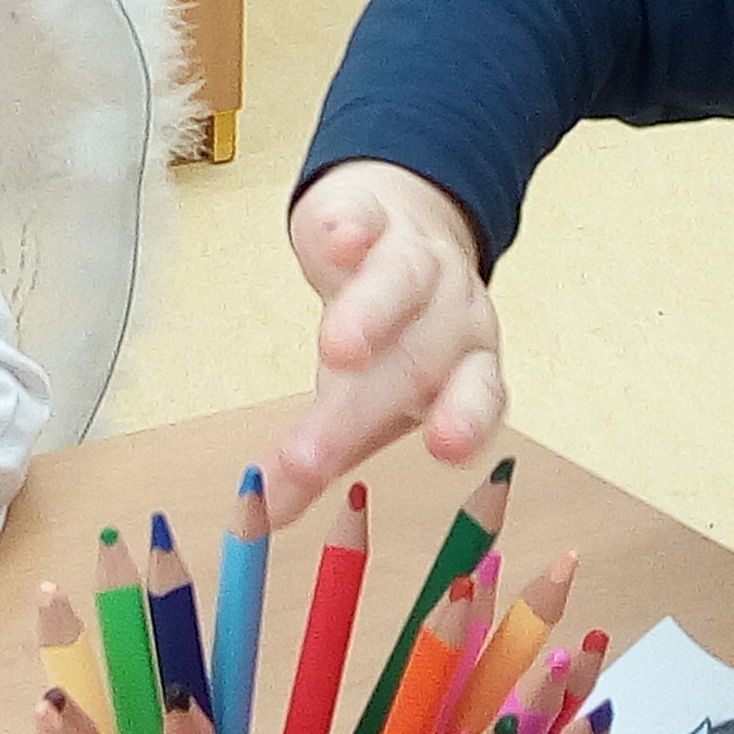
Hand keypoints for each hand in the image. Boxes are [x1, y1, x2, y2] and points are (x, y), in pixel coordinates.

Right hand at [262, 159, 504, 528]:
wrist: (395, 227)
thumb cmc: (387, 335)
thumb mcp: (362, 400)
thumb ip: (320, 457)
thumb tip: (259, 516)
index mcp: (463, 369)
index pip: (475, 401)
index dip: (465, 422)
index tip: (443, 450)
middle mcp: (450, 315)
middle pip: (415, 362)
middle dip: (359, 413)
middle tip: (306, 460)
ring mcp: (414, 260)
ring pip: (402, 285)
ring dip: (374, 316)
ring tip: (338, 349)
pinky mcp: (371, 216)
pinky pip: (367, 220)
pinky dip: (354, 230)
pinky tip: (337, 242)